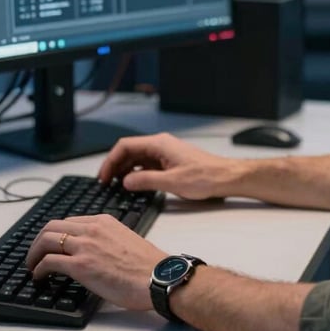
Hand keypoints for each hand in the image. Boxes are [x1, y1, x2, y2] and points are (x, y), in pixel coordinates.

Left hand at [26, 214, 166, 310]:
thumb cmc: (149, 266)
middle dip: (38, 240)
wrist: (158, 277)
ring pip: (46, 240)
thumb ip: (107, 241)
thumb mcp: (125, 240)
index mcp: (103, 221)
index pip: (69, 221)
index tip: (50, 244)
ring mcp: (85, 246)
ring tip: (32, 266)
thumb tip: (97, 254)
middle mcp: (92, 229)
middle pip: (52, 226)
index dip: (55, 233)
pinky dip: (38, 268)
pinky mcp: (80, 265)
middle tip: (35, 254)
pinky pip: (49, 262)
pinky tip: (39, 276)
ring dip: (33, 253)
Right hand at [97, 132, 239, 198]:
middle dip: (115, 166)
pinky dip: (136, 173)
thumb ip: (146, 181)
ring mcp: (165, 153)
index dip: (110, 161)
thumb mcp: (172, 182)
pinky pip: (147, 164)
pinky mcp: (170, 162)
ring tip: (115, 185)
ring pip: (137, 158)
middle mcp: (160, 145)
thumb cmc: (205, 177)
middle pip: (129, 151)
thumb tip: (125, 182)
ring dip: (124, 170)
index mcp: (159, 144)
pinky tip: (133, 185)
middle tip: (105, 182)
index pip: (125, 146)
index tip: (103, 176)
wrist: (226, 177)